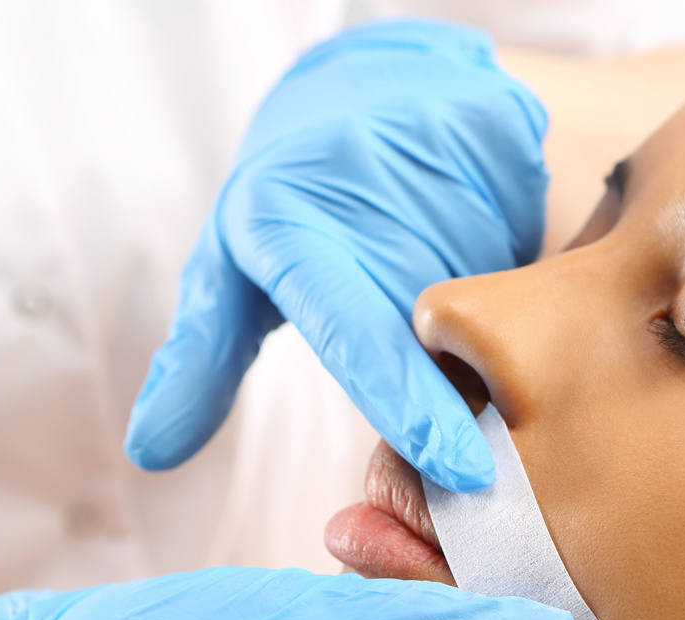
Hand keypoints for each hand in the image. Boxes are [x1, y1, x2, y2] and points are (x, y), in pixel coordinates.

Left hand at [126, 20, 547, 493]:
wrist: (359, 87)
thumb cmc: (289, 205)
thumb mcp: (230, 273)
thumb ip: (198, 361)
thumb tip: (150, 450)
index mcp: (287, 229)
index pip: (357, 334)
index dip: (407, 402)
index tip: (460, 468)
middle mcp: (363, 184)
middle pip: (441, 330)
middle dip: (452, 371)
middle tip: (429, 350)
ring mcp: (441, 149)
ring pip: (499, 293)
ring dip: (487, 323)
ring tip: (444, 281)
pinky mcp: (503, 126)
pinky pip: (534, 241)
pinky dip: (518, 267)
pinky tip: (481, 242)